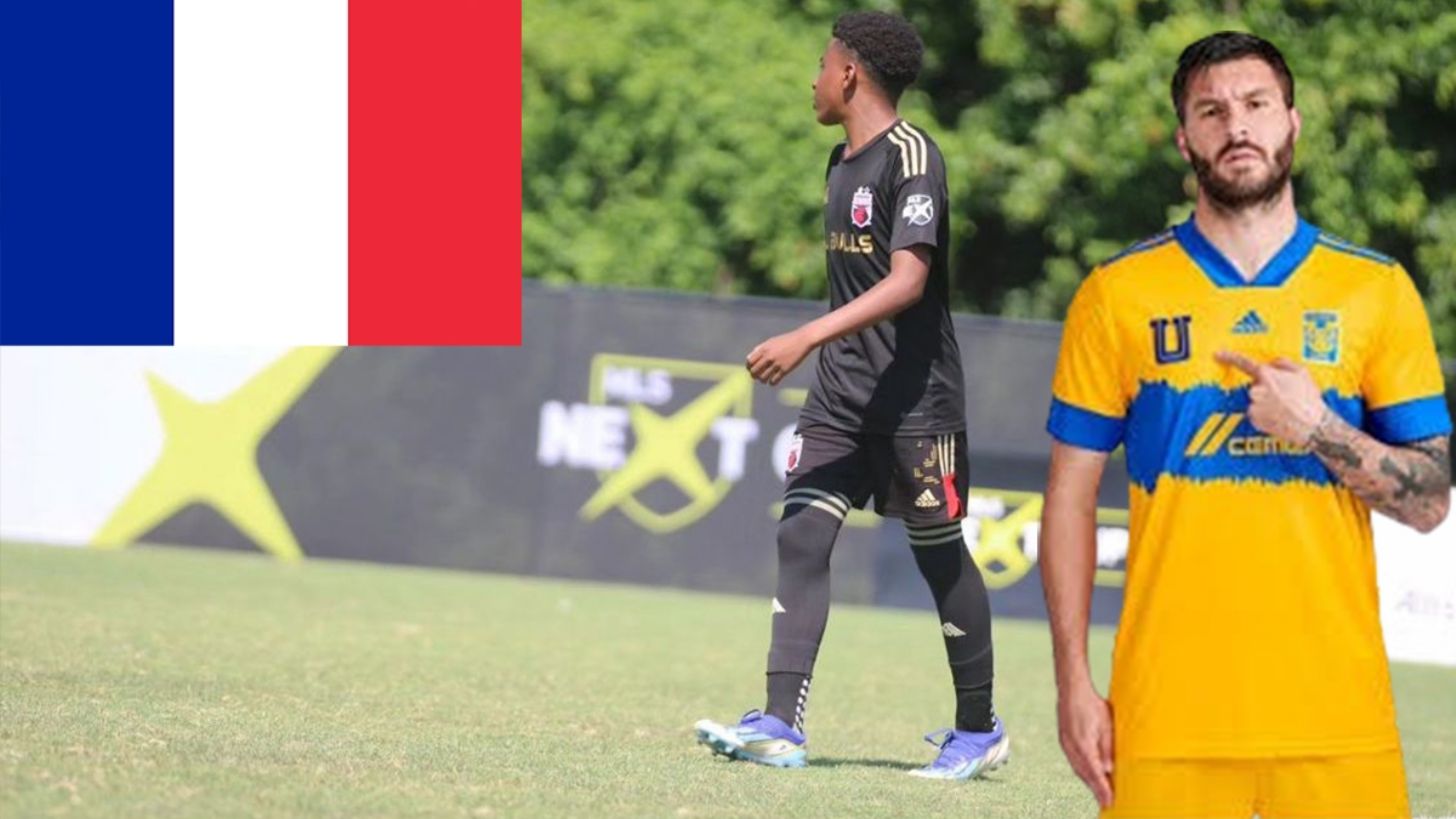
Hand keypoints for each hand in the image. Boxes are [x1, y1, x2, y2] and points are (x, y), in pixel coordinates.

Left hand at [746, 329, 812, 385]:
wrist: (801, 340)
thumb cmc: (785, 341)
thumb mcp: (771, 342)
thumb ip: (760, 349)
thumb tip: (750, 359)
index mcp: (764, 349)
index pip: (749, 362)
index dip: (749, 366)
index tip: (752, 368)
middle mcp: (769, 356)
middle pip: (754, 371)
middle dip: (754, 375)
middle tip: (757, 376)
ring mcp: (776, 363)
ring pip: (762, 378)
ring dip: (763, 380)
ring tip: (765, 379)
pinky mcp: (785, 370)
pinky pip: (773, 381)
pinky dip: (772, 383)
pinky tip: (773, 380)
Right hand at [1057, 683, 1113, 808]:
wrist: (1071, 689)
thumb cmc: (1092, 704)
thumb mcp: (1106, 725)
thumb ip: (1107, 748)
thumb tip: (1108, 768)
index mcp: (1083, 745)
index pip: (1095, 773)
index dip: (1102, 789)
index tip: (1109, 802)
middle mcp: (1071, 747)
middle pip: (1084, 775)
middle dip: (1095, 789)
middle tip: (1106, 801)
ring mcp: (1065, 744)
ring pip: (1078, 769)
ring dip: (1088, 781)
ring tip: (1099, 792)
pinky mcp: (1064, 740)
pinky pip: (1074, 761)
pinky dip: (1082, 771)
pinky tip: (1088, 774)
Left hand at [1215, 350, 1326, 446]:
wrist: (1314, 425)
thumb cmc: (1309, 399)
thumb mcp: (1302, 373)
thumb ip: (1283, 363)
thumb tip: (1272, 363)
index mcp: (1267, 375)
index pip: (1244, 363)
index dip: (1230, 357)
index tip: (1218, 355)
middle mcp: (1257, 390)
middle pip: (1255, 386)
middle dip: (1267, 389)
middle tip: (1285, 396)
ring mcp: (1254, 406)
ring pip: (1256, 401)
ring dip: (1267, 403)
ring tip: (1285, 408)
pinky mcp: (1254, 420)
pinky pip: (1257, 414)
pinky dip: (1265, 415)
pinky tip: (1280, 417)